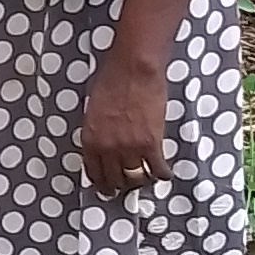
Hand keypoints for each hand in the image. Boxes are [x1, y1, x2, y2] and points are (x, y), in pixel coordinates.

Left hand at [79, 47, 168, 196]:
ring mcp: (130, 148)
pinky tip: (164, 173)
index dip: (101, 182)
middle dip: (121, 184)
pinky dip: (162, 174)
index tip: (107, 185)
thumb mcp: (93, 110)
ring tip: (145, 178)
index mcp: (90, 139)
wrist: (133, 70)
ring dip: (141, 180)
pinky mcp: (152, 144)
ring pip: (136, 178)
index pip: (94, 172)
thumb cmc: (111, 81)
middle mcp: (108, 148)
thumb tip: (103, 144)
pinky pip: (157, 169)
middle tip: (127, 184)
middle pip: (115, 179)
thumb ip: (97, 131)